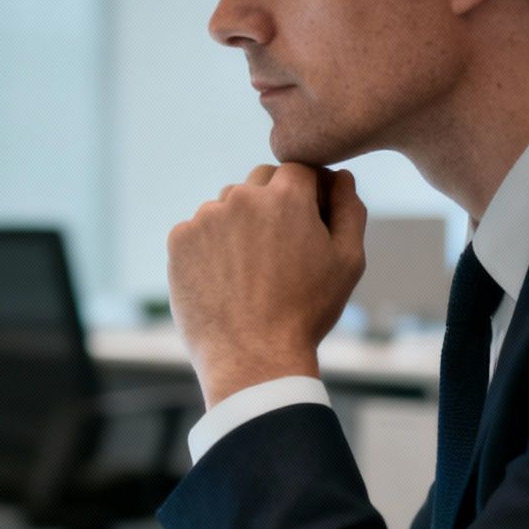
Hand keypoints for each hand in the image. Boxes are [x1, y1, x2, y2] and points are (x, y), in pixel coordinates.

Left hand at [166, 164, 367, 408]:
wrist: (252, 358)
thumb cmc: (306, 312)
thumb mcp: (348, 262)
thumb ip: (349, 209)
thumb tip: (341, 177)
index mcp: (286, 196)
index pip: (299, 170)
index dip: (308, 194)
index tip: (309, 223)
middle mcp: (241, 196)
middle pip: (260, 181)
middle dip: (273, 204)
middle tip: (281, 251)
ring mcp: (205, 217)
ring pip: (227, 206)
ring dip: (240, 224)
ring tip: (252, 272)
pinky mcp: (179, 240)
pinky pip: (199, 230)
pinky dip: (211, 246)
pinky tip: (225, 279)